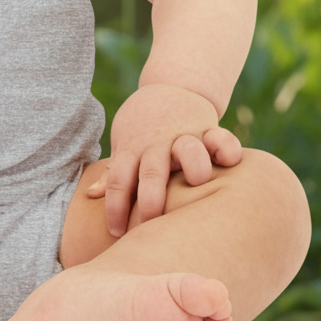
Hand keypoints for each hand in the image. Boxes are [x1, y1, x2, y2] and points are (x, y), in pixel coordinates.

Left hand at [87, 83, 241, 236]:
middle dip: (151, 199)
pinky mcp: (208, 128)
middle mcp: (158, 144)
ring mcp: (184, 135)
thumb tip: (89, 196)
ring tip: (198, 181)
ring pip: (188, 149)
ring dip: (193, 163)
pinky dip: (226, 146)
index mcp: (132, 150)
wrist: (171, 86)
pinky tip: (231, 160)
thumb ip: (114, 170)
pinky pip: (220, 136)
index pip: (118, 181)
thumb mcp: (125, 144)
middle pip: (151, 171)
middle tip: (151, 224)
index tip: (115, 233)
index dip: (115, 208)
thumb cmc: (143, 127)